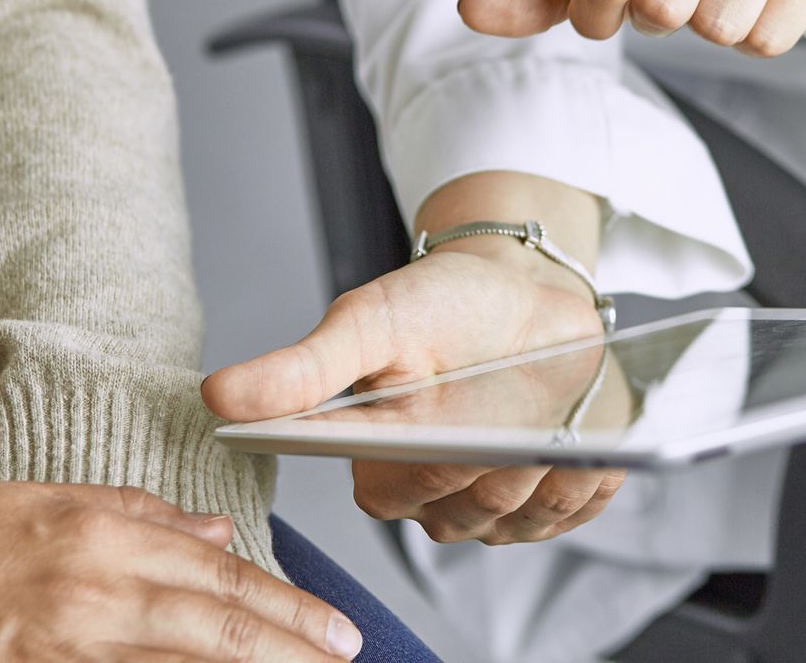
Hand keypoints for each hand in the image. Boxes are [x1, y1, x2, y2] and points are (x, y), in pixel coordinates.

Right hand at [0, 481, 363, 661]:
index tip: (334, 629)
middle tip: (344, 658)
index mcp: (104, 541)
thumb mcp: (53, 502)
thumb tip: (217, 532)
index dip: (286, 606)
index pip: (220, 577)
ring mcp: (72, 654)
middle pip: (218, 630)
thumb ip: (142, 515)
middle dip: (291, 651)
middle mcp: (97, 598)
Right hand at [204, 239, 627, 544]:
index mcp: (377, 463)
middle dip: (492, 458)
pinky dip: (588, 479)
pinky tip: (586, 439)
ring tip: (556, 424)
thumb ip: (303, 368)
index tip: (445, 427)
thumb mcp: (370, 321)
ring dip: (545, 468)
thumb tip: (218, 393)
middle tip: (508, 410)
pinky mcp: (551, 501)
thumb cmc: (439, 301)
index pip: (394, 491)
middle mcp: (432, 497)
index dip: (426, 464)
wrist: (520, 288)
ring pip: (521, 516)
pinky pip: (574, 512)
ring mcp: (494, 505)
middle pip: (466, 510)